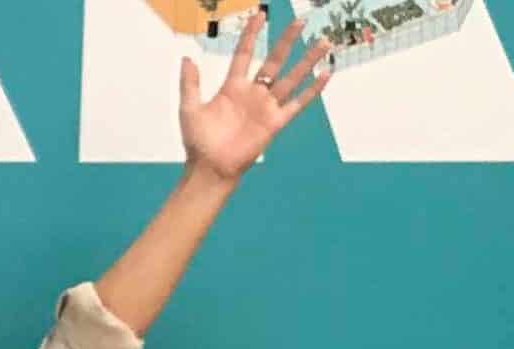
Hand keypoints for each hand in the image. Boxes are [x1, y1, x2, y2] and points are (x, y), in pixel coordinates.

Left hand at [179, 12, 330, 181]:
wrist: (210, 168)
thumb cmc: (198, 141)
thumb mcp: (189, 108)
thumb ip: (190, 83)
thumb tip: (187, 58)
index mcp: (232, 87)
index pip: (245, 54)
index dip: (252, 35)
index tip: (260, 15)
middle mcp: (253, 93)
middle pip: (274, 61)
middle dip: (287, 41)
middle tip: (300, 21)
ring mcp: (266, 106)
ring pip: (292, 77)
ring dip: (307, 60)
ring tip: (323, 42)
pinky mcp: (276, 122)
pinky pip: (298, 103)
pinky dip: (313, 90)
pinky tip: (326, 74)